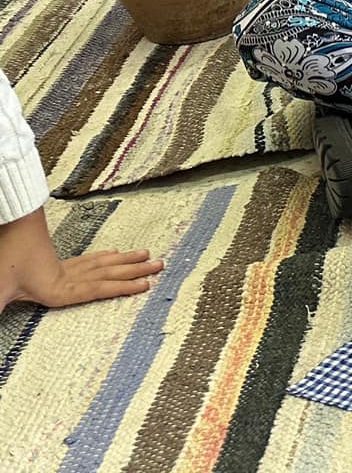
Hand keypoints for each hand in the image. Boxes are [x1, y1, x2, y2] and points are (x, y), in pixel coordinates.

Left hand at [0, 208, 160, 311]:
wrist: (1, 238)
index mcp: (56, 289)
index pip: (97, 287)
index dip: (122, 286)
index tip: (146, 284)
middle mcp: (65, 277)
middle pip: (106, 271)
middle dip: (135, 269)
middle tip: (161, 264)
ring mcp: (61, 269)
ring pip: (100, 263)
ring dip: (125, 260)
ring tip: (147, 256)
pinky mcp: (54, 265)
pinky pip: (86, 259)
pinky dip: (104, 257)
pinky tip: (114, 253)